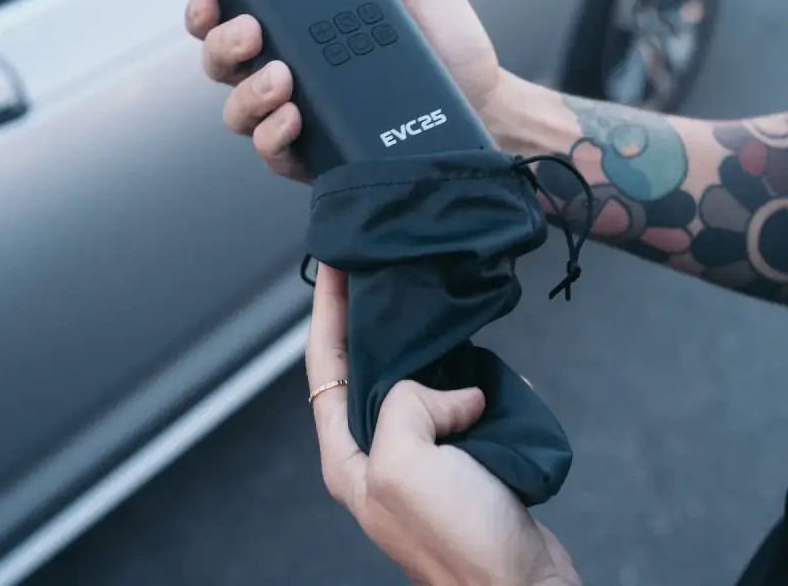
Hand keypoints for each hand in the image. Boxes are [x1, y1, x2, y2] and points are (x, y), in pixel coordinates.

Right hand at [185, 0, 501, 181]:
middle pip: (222, 65)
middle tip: (253, 34)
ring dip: (247, 96)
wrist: (484, 100)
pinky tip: (292, 120)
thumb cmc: (449, 39)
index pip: (233, 19)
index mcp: (302, 29)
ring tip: (282, 80)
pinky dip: (272, 139)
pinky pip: (273, 155)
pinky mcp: (319, 157)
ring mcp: (301, 117)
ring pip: (238, 113)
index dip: (206, 10)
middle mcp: (291, 73)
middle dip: (222, 48)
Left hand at [306, 264, 580, 585]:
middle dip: (369, 319)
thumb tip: (447, 390)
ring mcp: (420, 456)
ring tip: (426, 300)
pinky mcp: (459, 458)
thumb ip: (402, 405)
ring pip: (413, 381)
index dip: (325, 311)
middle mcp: (378, 453)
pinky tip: (480, 357)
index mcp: (349, 456)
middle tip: (380, 272)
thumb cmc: (458, 540)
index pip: (325, 365)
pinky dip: (466, 375)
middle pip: (365, 368)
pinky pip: (454, 401)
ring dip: (423, 345)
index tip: (333, 265)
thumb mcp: (405, 462)